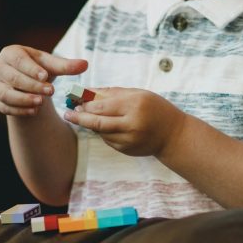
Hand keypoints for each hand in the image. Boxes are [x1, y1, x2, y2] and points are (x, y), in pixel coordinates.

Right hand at [0, 45, 87, 115]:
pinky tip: (34, 112)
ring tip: (40, 102)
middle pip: (13, 78)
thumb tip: (85, 64)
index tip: (45, 76)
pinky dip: (20, 110)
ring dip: (23, 99)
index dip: (31, 69)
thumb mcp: (51, 66)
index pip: (19, 61)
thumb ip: (66, 66)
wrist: (26, 83)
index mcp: (10, 54)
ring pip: (6, 94)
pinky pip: (5, 107)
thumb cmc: (38, 69)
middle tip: (50, 91)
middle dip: (32, 85)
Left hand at [63, 88, 185, 156]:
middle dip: (80, 117)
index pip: (102, 106)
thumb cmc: (155, 109)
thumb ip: (112, 93)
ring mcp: (129, 139)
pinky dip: (102, 132)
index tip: (75, 100)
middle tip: (69, 113)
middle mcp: (132, 124)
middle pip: (97, 122)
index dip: (86, 104)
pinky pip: (108, 140)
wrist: (173, 135)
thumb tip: (87, 91)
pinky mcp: (127, 150)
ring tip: (84, 117)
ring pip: (100, 132)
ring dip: (90, 125)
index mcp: (135, 105)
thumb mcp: (138, 94)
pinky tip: (104, 126)